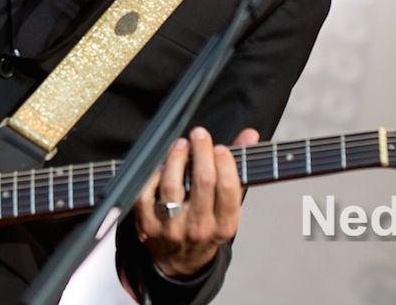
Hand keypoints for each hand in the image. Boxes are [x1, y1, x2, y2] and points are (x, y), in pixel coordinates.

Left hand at [134, 126, 259, 278]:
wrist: (182, 261)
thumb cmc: (208, 226)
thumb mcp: (228, 205)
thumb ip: (239, 167)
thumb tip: (250, 135)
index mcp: (224, 225)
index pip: (228, 190)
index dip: (225, 164)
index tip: (220, 148)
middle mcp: (199, 229)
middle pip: (202, 182)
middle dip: (202, 152)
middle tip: (200, 134)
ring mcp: (172, 228)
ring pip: (172, 185)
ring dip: (176, 158)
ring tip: (180, 144)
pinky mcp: (148, 226)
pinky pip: (146, 194)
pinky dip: (151, 176)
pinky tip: (159, 164)